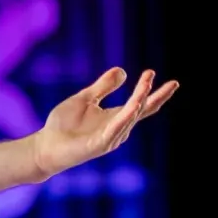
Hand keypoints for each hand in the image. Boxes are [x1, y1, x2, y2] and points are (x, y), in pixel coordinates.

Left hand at [30, 67, 178, 177]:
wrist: (44, 146)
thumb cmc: (63, 125)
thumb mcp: (85, 99)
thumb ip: (103, 86)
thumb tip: (123, 71)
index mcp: (116, 117)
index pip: (142, 104)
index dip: (156, 93)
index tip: (173, 82)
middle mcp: (118, 128)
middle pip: (142, 110)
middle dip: (155, 95)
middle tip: (172, 83)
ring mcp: (111, 137)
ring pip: (130, 116)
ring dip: (139, 100)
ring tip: (146, 84)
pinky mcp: (100, 144)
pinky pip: (116, 129)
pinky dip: (126, 118)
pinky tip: (133, 107)